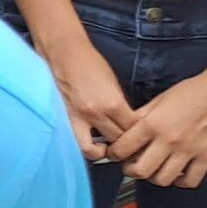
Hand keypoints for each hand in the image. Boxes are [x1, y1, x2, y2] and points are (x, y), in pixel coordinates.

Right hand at [43, 37, 132, 162]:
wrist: (64, 54)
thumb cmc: (91, 63)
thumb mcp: (113, 83)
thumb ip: (120, 105)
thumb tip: (128, 121)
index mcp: (113, 103)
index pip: (134, 130)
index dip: (141, 136)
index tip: (143, 137)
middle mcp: (96, 115)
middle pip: (118, 142)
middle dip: (127, 146)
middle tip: (131, 147)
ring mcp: (78, 120)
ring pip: (97, 150)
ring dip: (105, 152)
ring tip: (110, 149)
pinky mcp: (66, 120)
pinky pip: (79, 144)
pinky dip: (88, 148)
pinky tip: (92, 144)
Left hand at [106, 38, 206, 186]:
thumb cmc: (191, 91)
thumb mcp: (159, 100)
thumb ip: (140, 117)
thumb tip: (123, 132)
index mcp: (153, 124)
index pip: (122, 149)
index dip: (114, 154)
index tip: (115, 153)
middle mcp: (169, 140)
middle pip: (140, 171)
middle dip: (131, 170)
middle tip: (132, 164)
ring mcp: (188, 151)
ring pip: (163, 179)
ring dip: (154, 177)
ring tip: (154, 168)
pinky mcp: (206, 156)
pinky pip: (190, 180)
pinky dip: (180, 180)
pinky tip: (177, 171)